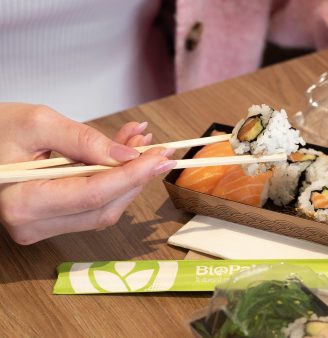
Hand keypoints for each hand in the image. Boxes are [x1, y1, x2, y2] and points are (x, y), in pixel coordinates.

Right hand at [0, 103, 175, 243]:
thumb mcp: (39, 123)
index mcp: (23, 203)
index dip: (132, 175)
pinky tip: (125, 155)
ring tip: (142, 145)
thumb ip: (84, 140)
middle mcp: (33, 224)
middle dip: (137, 177)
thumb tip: (128, 156)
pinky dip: (115, 181)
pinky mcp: (53, 221)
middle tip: (160, 150)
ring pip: (104, 209)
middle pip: (104, 207)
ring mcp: (43, 226)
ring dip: (130, 178)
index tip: (161, 157)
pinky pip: (94, 204)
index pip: (93, 194)